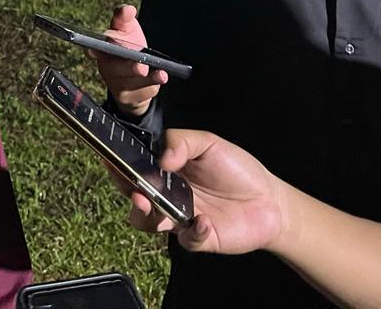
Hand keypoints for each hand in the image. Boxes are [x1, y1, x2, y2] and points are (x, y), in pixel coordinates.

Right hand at [89, 4, 166, 116]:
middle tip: (141, 67)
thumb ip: (125, 19)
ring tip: (161, 74)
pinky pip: (140, 93)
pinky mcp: (128, 96)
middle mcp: (106, 67)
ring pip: (130, 83)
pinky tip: (161, 78)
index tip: (93, 50)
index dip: (93, 50)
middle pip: (115, 68)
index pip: (94, 49)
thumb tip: (127, 9)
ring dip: (146, 78)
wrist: (138, 74)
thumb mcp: (128, 30)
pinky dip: (152, 86)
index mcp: (101, 49)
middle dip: (128, 67)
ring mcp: (116, 83)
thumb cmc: (129, 47)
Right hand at [126, 129, 286, 254]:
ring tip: (150, 205)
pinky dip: (193, 231)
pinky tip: (205, 220)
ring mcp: (179, 218)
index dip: (119, 164)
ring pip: (148, 222)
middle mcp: (167, 195)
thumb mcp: (208, 143)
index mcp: (165, 170)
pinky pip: (186, 239)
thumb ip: (180, 142)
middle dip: (127, 190)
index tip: (110, 158)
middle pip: (133, 194)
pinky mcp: (197, 238)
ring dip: (145, 215)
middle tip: (132, 185)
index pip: (134, 166)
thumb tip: (161, 158)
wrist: (270, 200)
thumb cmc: (237, 169)